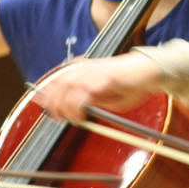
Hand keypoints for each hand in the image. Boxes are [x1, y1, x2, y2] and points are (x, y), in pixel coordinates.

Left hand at [32, 53, 163, 123]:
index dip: (46, 92)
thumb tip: (70, 110)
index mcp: (84, 70)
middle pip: (59, 84)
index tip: (41, 104)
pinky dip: (78, 105)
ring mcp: (95, 71)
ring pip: (68, 88)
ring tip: (70, 119)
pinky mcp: (105, 76)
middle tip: (57, 118)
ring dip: (65, 106)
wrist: (147, 71)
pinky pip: (84, 92)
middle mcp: (86, 68)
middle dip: (54, 103)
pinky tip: (80, 114)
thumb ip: (88, 99)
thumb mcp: (104, 96)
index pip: (58, 79)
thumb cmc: (128, 84)